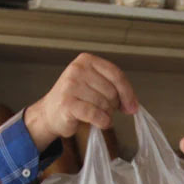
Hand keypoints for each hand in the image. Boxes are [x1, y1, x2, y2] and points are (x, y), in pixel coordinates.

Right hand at [23, 53, 137, 150]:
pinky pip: (95, 114)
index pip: (116, 74)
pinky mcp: (67, 103)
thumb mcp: (95, 85)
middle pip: (111, 91)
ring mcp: (70, 85)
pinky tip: (99, 122)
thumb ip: (114, 88)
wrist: (50, 113)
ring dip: (106, 115)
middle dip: (113, 106)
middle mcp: (77, 69)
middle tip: (104, 110)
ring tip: (96, 115)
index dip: (128, 93)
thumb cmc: (77, 99)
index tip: (132, 107)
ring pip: (104, 104)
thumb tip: (132, 105)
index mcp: (86, 60)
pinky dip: (102, 121)